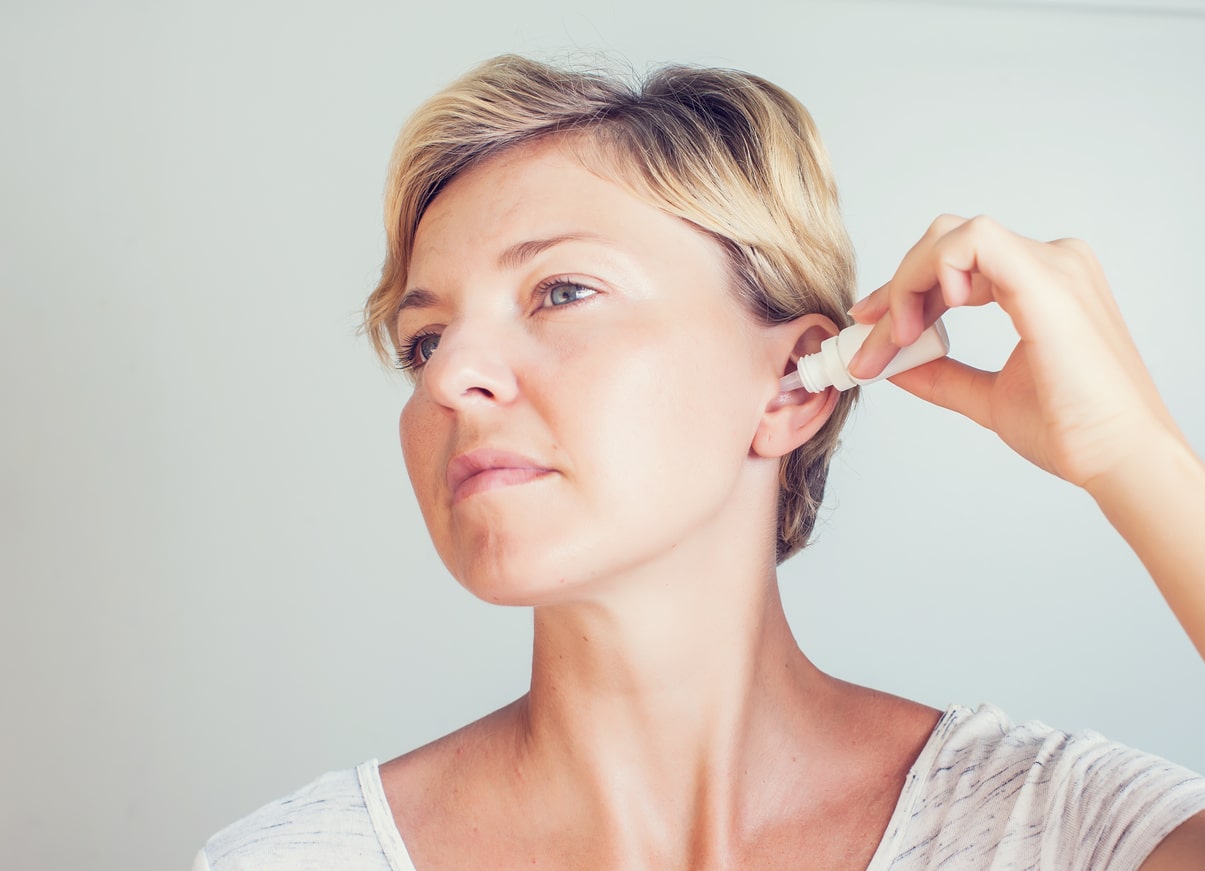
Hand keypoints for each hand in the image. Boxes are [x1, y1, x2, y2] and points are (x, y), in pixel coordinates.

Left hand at [846, 214, 1184, 491]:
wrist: (1119, 459)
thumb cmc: (1072, 430)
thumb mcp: (988, 395)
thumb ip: (943, 374)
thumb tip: (893, 364)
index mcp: (1044, 283)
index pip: (959, 262)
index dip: (906, 289)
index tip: (872, 329)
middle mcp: (1053, 263)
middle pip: (948, 243)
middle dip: (898, 287)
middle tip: (868, 333)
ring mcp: (1053, 266)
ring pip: (952, 237)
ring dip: (907, 286)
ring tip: (898, 338)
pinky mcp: (1046, 281)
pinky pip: (973, 243)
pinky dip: (933, 272)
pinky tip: (927, 319)